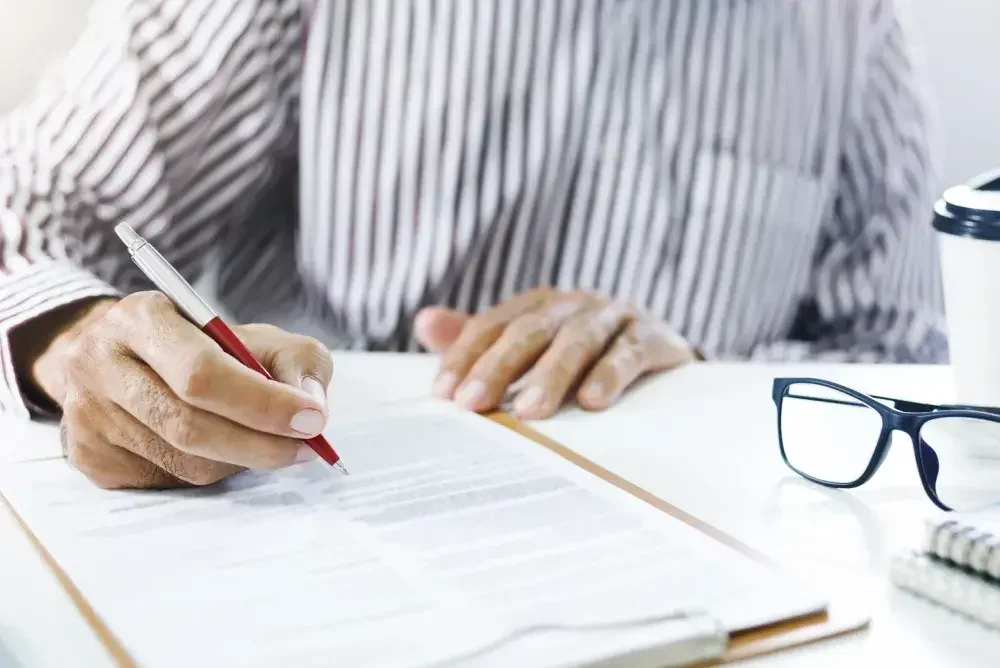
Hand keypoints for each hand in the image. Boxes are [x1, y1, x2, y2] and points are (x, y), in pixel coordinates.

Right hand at [27, 292, 332, 488]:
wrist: (114, 356)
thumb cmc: (198, 345)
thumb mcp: (250, 334)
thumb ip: (295, 359)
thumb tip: (311, 405)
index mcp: (142, 319)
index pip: (203, 372)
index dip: (263, 402)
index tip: (313, 419)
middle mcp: (102, 365)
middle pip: (189, 425)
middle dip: (260, 443)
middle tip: (306, 449)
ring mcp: (88, 415)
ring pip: (183, 463)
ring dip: (238, 461)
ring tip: (267, 446)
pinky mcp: (89, 456)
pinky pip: (166, 483)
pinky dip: (209, 472)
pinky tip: (221, 452)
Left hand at [414, 287, 696, 417]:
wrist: (665, 352)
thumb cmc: (586, 355)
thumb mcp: (533, 346)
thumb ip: (481, 338)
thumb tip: (423, 322)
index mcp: (541, 305)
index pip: (494, 325)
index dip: (466, 356)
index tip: (442, 394)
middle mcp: (575, 305)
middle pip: (530, 331)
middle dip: (498, 367)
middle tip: (472, 405)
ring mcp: (615, 317)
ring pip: (578, 340)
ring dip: (551, 374)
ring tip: (528, 411)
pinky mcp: (654, 338)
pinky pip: (629, 353)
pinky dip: (610, 374)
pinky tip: (593, 401)